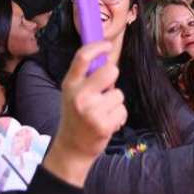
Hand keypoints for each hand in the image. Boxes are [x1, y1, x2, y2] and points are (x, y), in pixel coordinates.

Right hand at [44, 41, 125, 186]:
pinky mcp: (103, 125)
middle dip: (113, 76)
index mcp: (70, 83)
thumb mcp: (72, 92)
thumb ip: (85, 76)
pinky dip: (118, 116)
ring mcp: (91, 111)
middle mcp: (79, 96)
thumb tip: (105, 54)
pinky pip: (122, 110)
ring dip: (115, 102)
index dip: (97, 47)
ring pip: (118, 93)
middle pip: (110, 71)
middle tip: (106, 87)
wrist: (72, 147)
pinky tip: (107, 122)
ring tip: (103, 112)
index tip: (107, 46)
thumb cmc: (76, 115)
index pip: (82, 57)